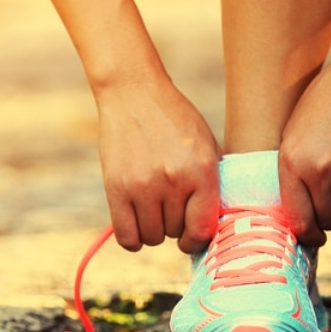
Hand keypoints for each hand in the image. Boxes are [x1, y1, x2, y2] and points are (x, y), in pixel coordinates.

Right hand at [95, 78, 221, 253]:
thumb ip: (212, 184)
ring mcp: (143, 186)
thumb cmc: (174, 120)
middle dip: (174, 225)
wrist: (134, 93)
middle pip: (175, 232)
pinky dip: (133, 239)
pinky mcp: (116, 188)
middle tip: (169, 206)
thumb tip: (214, 226)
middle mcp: (174, 181)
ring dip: (153, 229)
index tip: (191, 236)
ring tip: (153, 209)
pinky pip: (127, 236)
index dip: (198, 239)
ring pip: (152, 236)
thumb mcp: (207, 145)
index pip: (203, 229)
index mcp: (202, 171)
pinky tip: (136, 225)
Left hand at [278, 56, 330, 246]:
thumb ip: (294, 174)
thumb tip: (299, 217)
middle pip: (327, 222)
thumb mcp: (293, 134)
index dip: (306, 234)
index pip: (298, 219)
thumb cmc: (324, 104)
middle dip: (329, 216)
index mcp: (292, 162)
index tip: (313, 236)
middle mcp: (320, 172)